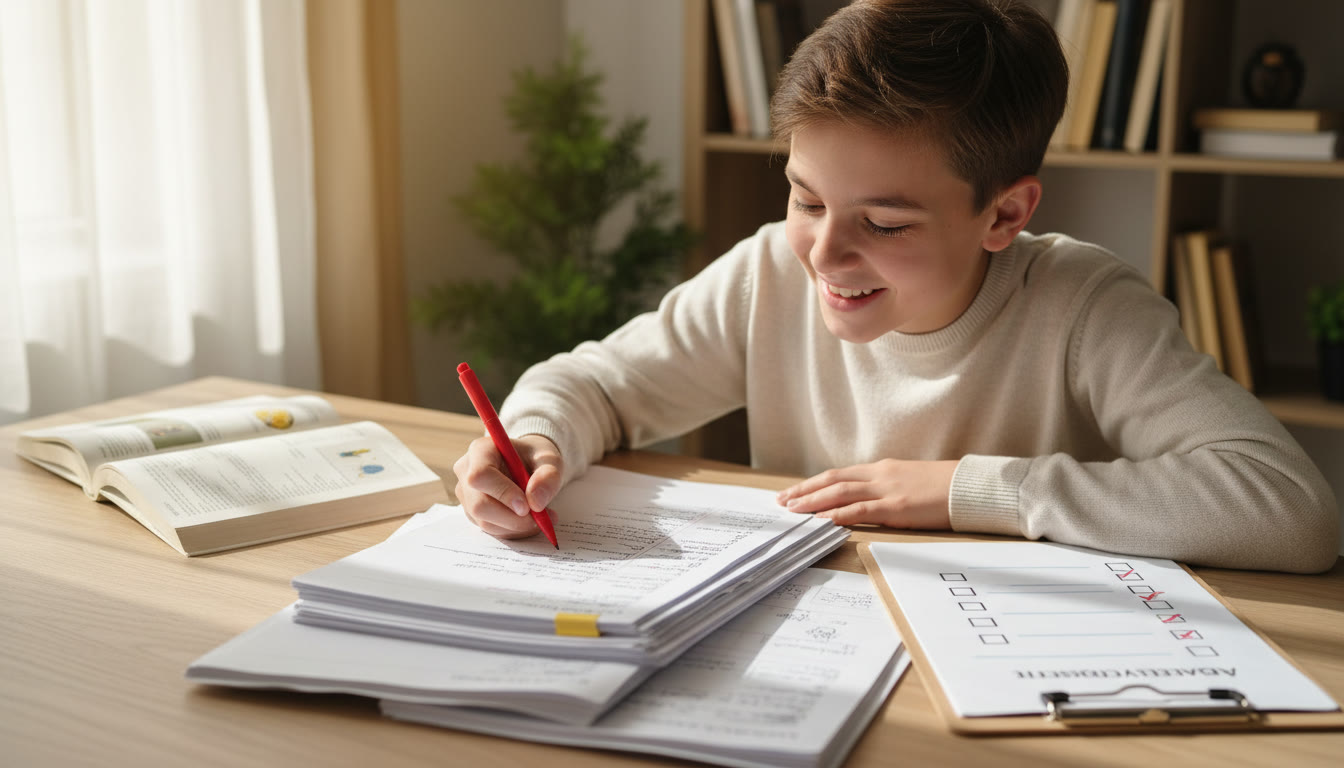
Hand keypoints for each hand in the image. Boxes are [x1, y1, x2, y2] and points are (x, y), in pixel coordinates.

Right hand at [453, 434, 563, 538]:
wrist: (528, 464)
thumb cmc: (535, 458)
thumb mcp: (550, 460)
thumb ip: (548, 477)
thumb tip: (536, 502)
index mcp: (481, 450)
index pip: (480, 475)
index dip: (503, 493)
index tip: (527, 506)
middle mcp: (466, 471)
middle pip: (479, 504)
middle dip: (512, 518)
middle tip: (539, 518)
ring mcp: (466, 493)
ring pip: (485, 521)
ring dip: (516, 526)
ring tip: (540, 518)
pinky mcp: (471, 511)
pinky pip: (490, 528)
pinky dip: (512, 530)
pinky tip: (528, 520)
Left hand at [775, 459, 957, 528]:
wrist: (971, 486)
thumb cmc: (944, 487)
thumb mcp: (909, 482)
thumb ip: (886, 488)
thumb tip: (867, 501)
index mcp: (882, 470)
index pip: (839, 475)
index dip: (813, 483)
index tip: (794, 492)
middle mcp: (879, 476)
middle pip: (832, 480)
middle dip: (804, 491)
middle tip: (782, 501)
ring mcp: (887, 490)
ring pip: (840, 493)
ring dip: (814, 502)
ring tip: (794, 511)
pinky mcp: (897, 507)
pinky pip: (861, 509)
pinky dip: (839, 514)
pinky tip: (823, 520)